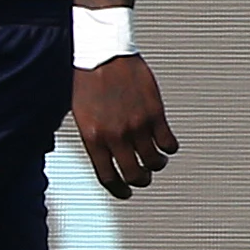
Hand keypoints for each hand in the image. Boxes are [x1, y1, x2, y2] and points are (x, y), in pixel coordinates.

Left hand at [72, 56, 178, 196]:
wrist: (103, 55)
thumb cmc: (88, 82)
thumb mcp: (80, 116)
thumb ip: (93, 138)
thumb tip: (104, 159)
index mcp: (92, 138)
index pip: (108, 177)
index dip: (119, 190)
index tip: (126, 193)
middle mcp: (115, 136)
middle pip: (135, 175)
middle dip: (141, 181)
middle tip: (143, 178)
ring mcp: (137, 126)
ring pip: (155, 161)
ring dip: (157, 164)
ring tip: (156, 159)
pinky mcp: (155, 114)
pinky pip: (169, 143)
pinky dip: (170, 148)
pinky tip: (166, 143)